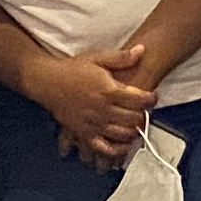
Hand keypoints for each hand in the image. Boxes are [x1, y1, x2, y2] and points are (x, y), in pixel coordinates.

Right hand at [30, 47, 154, 165]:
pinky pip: (105, 147)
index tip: (152, 97)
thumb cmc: (72, 69)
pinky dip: (117, 150)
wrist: (47, 81)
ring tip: (136, 125)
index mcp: (110, 90)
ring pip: (123, 134)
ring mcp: (95, 124)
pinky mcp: (85, 134)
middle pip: (135, 118)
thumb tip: (142, 50)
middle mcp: (104, 109)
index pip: (140, 99)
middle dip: (144, 116)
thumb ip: (121, 57)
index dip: (151, 99)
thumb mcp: (97, 58)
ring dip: (134, 131)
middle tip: (145, 112)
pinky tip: (124, 146)